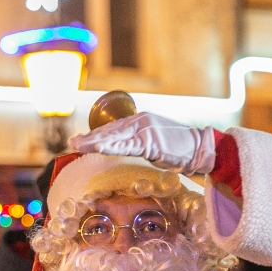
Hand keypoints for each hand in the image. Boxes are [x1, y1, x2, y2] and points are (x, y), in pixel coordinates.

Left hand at [68, 112, 216, 174]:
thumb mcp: (154, 142)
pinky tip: (98, 148)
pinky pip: (127, 145)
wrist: (199, 148)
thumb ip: (138, 142)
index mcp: (140, 121)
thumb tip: (123, 149)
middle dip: (90, 137)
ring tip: (79, 145)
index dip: (95, 134)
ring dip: (95, 141)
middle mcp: (140, 121)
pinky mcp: (150, 140)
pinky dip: (111, 146)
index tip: (80, 139)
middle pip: (110, 130)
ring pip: (115, 136)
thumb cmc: (178, 148)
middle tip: (72, 142)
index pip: (113, 128)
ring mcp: (145, 129)